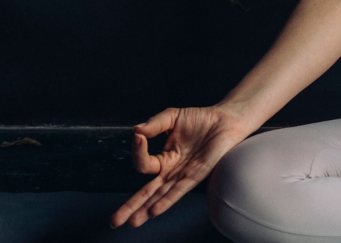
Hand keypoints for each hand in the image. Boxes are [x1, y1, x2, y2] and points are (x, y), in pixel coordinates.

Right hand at [109, 105, 250, 228]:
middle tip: (115, 221)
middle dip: (131, 206)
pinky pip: (179, 190)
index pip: (144, 163)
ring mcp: (183, 175)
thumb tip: (136, 130)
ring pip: (160, 196)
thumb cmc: (200, 119)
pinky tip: (155, 211)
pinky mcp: (197, 175)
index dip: (138, 151)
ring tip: (133, 222)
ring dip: (145, 209)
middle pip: (147, 192)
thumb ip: (154, 123)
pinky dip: (166, 201)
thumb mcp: (172, 117)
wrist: (226, 120)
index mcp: (165, 158)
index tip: (138, 137)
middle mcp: (172, 170)